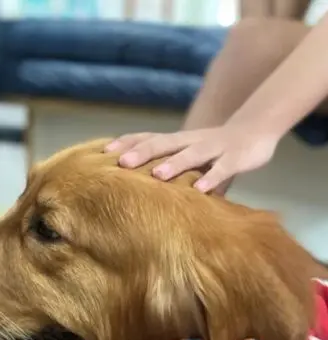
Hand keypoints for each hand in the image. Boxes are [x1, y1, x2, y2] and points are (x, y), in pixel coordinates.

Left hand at [105, 125, 279, 193]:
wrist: (256, 129)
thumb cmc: (212, 150)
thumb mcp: (186, 158)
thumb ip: (166, 171)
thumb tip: (132, 191)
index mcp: (176, 141)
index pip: (147, 137)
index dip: (126, 143)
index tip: (102, 152)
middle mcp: (190, 141)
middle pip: (163, 143)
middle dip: (142, 152)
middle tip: (121, 163)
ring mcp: (213, 147)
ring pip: (191, 154)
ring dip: (174, 164)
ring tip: (156, 174)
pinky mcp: (236, 157)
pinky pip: (223, 169)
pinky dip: (212, 178)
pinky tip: (200, 189)